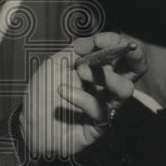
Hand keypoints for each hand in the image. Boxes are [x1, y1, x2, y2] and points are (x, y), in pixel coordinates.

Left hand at [21, 32, 145, 158]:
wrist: (28, 122)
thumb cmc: (43, 91)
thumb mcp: (56, 63)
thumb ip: (76, 50)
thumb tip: (96, 39)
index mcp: (100, 68)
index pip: (120, 52)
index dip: (116, 41)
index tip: (99, 39)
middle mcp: (108, 86)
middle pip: (138, 69)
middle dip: (135, 56)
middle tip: (124, 48)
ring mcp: (106, 105)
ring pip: (124, 90)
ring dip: (103, 76)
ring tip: (79, 71)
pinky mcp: (99, 125)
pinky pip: (100, 109)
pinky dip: (81, 97)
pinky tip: (62, 91)